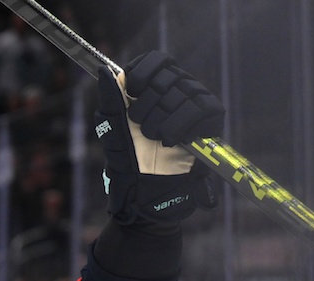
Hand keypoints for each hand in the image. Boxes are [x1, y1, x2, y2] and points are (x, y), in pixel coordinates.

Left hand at [94, 52, 223, 227]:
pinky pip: (201, 108)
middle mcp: (177, 88)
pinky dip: (181, 127)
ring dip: (162, 121)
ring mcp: (195, 101)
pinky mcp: (211, 118)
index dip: (143, 73)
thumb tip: (102, 70)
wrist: (147, 188)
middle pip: (167, 76)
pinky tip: (173, 142)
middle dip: (147, 106)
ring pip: (184, 92)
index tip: (132, 93)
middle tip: (143, 131)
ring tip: (156, 140)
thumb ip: (110, 98)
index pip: (156, 60)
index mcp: (153, 86)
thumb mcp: (113, 128)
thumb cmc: (128, 159)